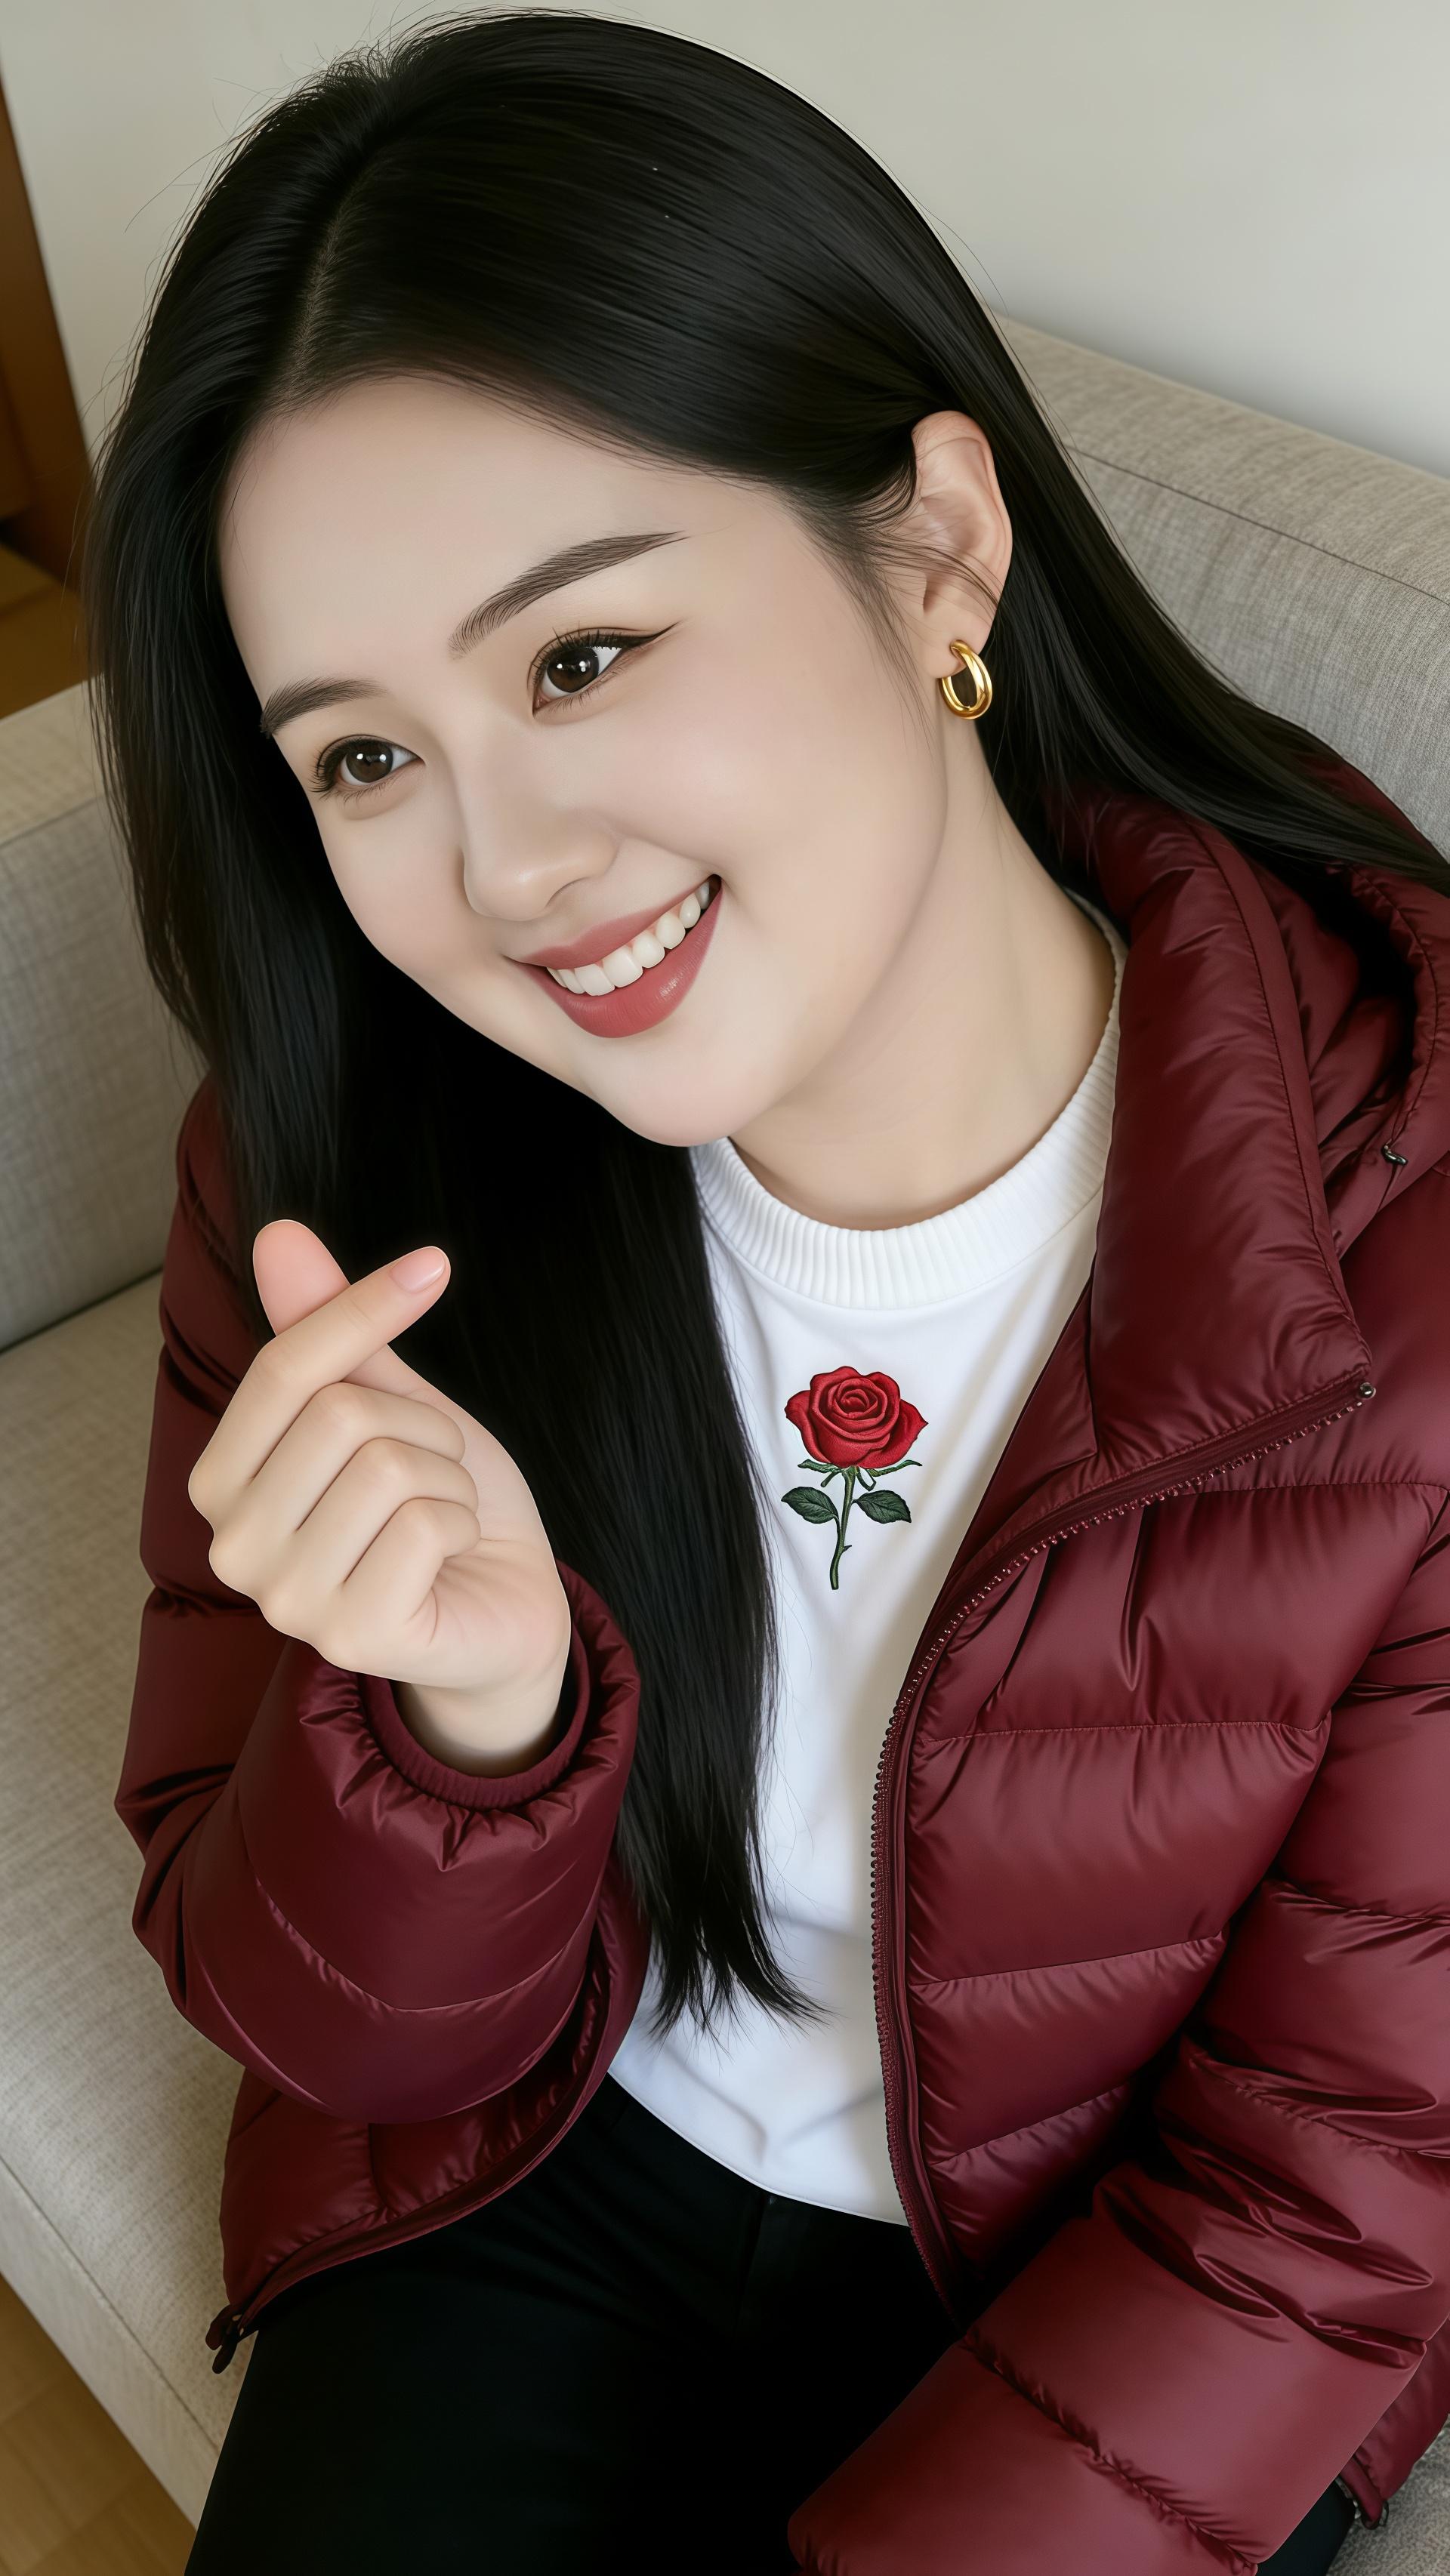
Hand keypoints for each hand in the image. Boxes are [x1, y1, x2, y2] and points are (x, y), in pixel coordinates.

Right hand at [186, 1221, 570, 1762]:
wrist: (502, 1606)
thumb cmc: (434, 1502)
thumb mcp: (387, 1403)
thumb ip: (330, 1332)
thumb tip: (279, 1234)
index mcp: (223, 1481)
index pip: (282, 1368)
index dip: (363, 1307)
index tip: (432, 1267)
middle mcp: (233, 1545)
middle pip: (340, 1415)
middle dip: (420, 1425)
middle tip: (432, 1471)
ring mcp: (286, 1599)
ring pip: (388, 1468)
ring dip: (446, 1477)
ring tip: (439, 1515)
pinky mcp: (351, 1635)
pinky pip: (424, 1526)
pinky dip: (461, 1523)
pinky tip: (449, 1557)